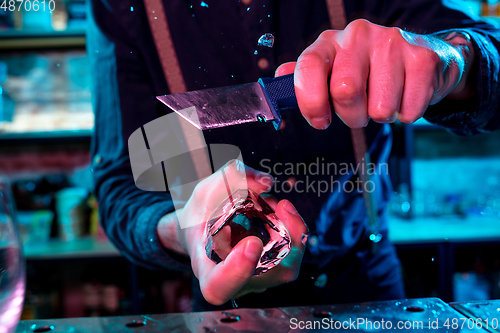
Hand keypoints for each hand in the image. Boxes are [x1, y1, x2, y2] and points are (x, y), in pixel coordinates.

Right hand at [158, 160, 307, 304]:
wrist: (204, 231)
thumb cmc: (201, 217)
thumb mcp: (205, 192)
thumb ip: (230, 178)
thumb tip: (265, 182)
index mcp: (206, 271)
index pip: (219, 286)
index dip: (237, 271)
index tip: (251, 242)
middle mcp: (234, 283)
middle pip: (267, 278)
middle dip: (285, 240)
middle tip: (282, 205)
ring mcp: (257, 280)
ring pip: (287, 267)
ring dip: (291, 230)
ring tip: (275, 203)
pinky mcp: (274, 271)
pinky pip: (292, 256)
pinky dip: (292, 230)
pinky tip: (281, 210)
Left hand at [276, 19, 473, 128]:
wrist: (419, 56)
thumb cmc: (366, 71)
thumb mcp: (330, 70)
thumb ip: (303, 79)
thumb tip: (277, 85)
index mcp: (329, 42)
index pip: (308, 67)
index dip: (310, 101)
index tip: (321, 120)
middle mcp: (358, 35)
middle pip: (345, 92)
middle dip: (351, 116)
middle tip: (359, 110)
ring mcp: (392, 43)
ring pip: (379, 108)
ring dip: (381, 116)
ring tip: (384, 99)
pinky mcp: (422, 58)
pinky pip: (408, 112)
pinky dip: (406, 115)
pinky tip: (405, 95)